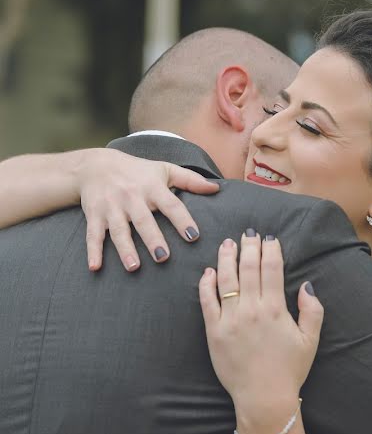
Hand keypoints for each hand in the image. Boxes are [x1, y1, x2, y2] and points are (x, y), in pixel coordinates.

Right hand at [76, 149, 219, 271]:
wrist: (95, 165)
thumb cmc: (138, 171)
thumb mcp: (164, 169)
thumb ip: (190, 180)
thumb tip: (217, 189)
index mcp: (152, 187)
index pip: (171, 205)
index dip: (182, 220)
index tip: (193, 236)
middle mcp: (131, 197)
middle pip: (143, 220)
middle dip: (153, 239)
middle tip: (164, 257)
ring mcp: (111, 207)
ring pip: (118, 230)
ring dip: (125, 249)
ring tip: (134, 267)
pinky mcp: (94, 215)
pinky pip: (93, 235)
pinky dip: (93, 251)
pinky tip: (95, 267)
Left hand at [199, 231, 322, 415]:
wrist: (263, 398)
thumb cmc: (289, 370)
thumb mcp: (310, 340)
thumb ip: (312, 311)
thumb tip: (306, 286)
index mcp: (276, 310)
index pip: (272, 269)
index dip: (271, 250)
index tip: (270, 238)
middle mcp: (252, 310)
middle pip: (249, 268)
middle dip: (249, 246)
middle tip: (249, 234)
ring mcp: (230, 320)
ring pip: (226, 279)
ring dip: (227, 258)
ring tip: (228, 243)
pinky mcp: (213, 332)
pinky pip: (207, 301)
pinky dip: (207, 284)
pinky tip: (209, 271)